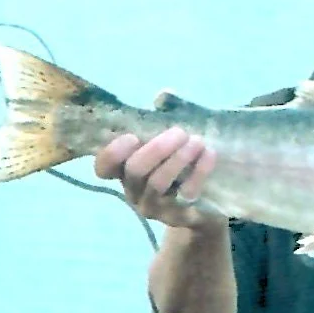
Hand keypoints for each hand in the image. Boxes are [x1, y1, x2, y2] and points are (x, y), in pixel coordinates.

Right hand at [94, 126, 221, 230]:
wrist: (207, 203)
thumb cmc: (181, 164)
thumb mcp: (170, 140)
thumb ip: (164, 116)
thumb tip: (163, 95)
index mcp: (126, 172)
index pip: (104, 168)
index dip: (111, 154)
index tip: (132, 137)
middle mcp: (135, 192)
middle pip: (135, 171)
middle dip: (156, 149)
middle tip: (179, 132)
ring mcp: (156, 207)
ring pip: (159, 182)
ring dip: (178, 158)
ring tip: (197, 141)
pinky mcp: (179, 216)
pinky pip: (186, 193)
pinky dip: (199, 171)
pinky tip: (209, 154)